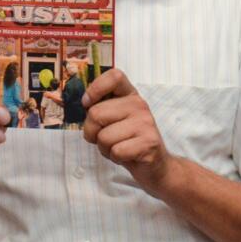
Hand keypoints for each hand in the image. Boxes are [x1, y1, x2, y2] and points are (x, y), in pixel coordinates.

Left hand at [81, 68, 170, 190]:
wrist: (155, 165)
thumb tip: (85, 103)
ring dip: (104, 148)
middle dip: (91, 132)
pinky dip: (115, 157)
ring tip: (118, 147)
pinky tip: (126, 156)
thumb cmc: (127, 141)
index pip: (114, 76)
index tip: (87, 104)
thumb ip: (100, 108)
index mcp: (130, 95)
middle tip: (104, 138)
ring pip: (103, 136)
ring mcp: (145, 123)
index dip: (95, 88)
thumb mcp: (113, 119)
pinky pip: (116, 151)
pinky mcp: (149, 143)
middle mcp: (139, 105)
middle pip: (96, 114)